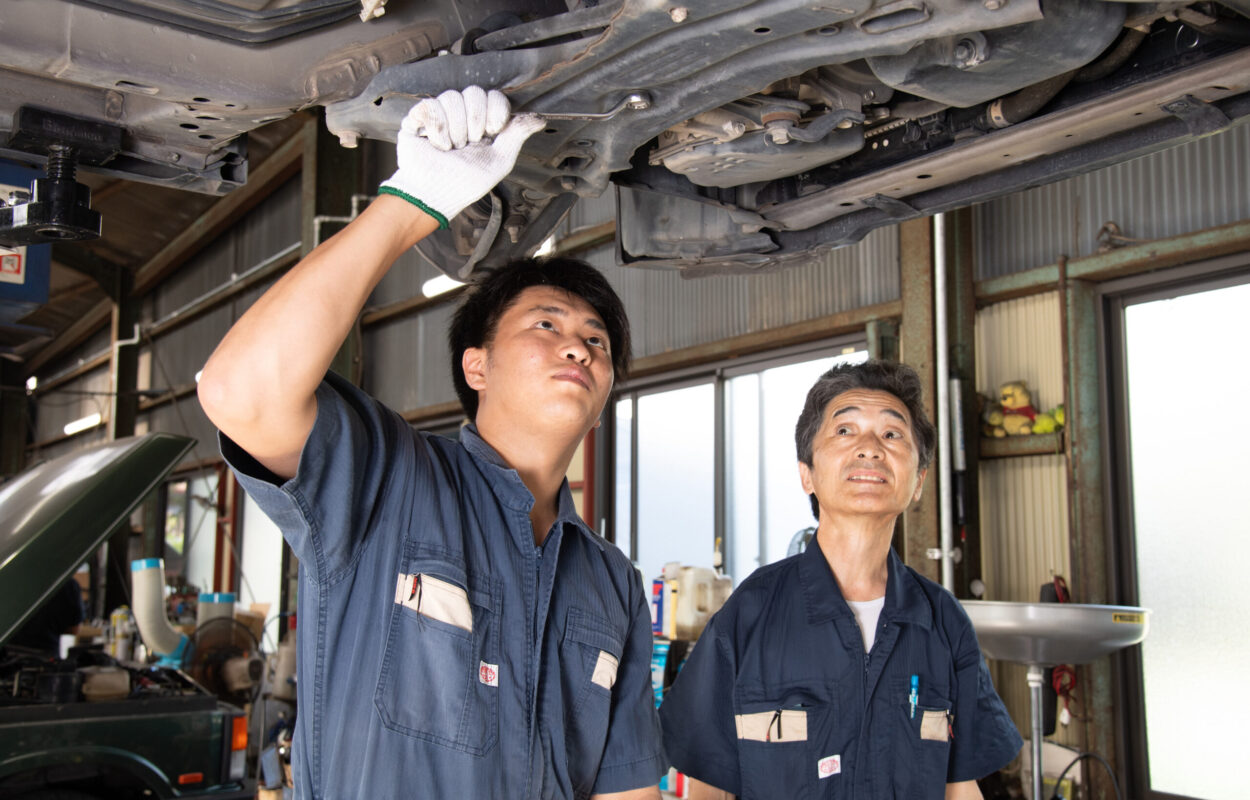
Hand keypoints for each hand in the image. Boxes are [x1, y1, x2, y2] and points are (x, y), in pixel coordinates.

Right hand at [379, 86, 543, 227]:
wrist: (435, 196)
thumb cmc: (465, 183)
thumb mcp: (499, 161)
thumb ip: (517, 135)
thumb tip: (540, 119)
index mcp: (483, 123)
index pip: (494, 96)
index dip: (495, 112)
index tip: (492, 132)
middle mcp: (462, 115)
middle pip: (474, 92)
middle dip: (474, 122)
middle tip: (469, 144)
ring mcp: (440, 115)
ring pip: (451, 97)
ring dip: (455, 129)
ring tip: (452, 148)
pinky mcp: (418, 118)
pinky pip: (430, 105)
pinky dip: (437, 129)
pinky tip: (437, 144)